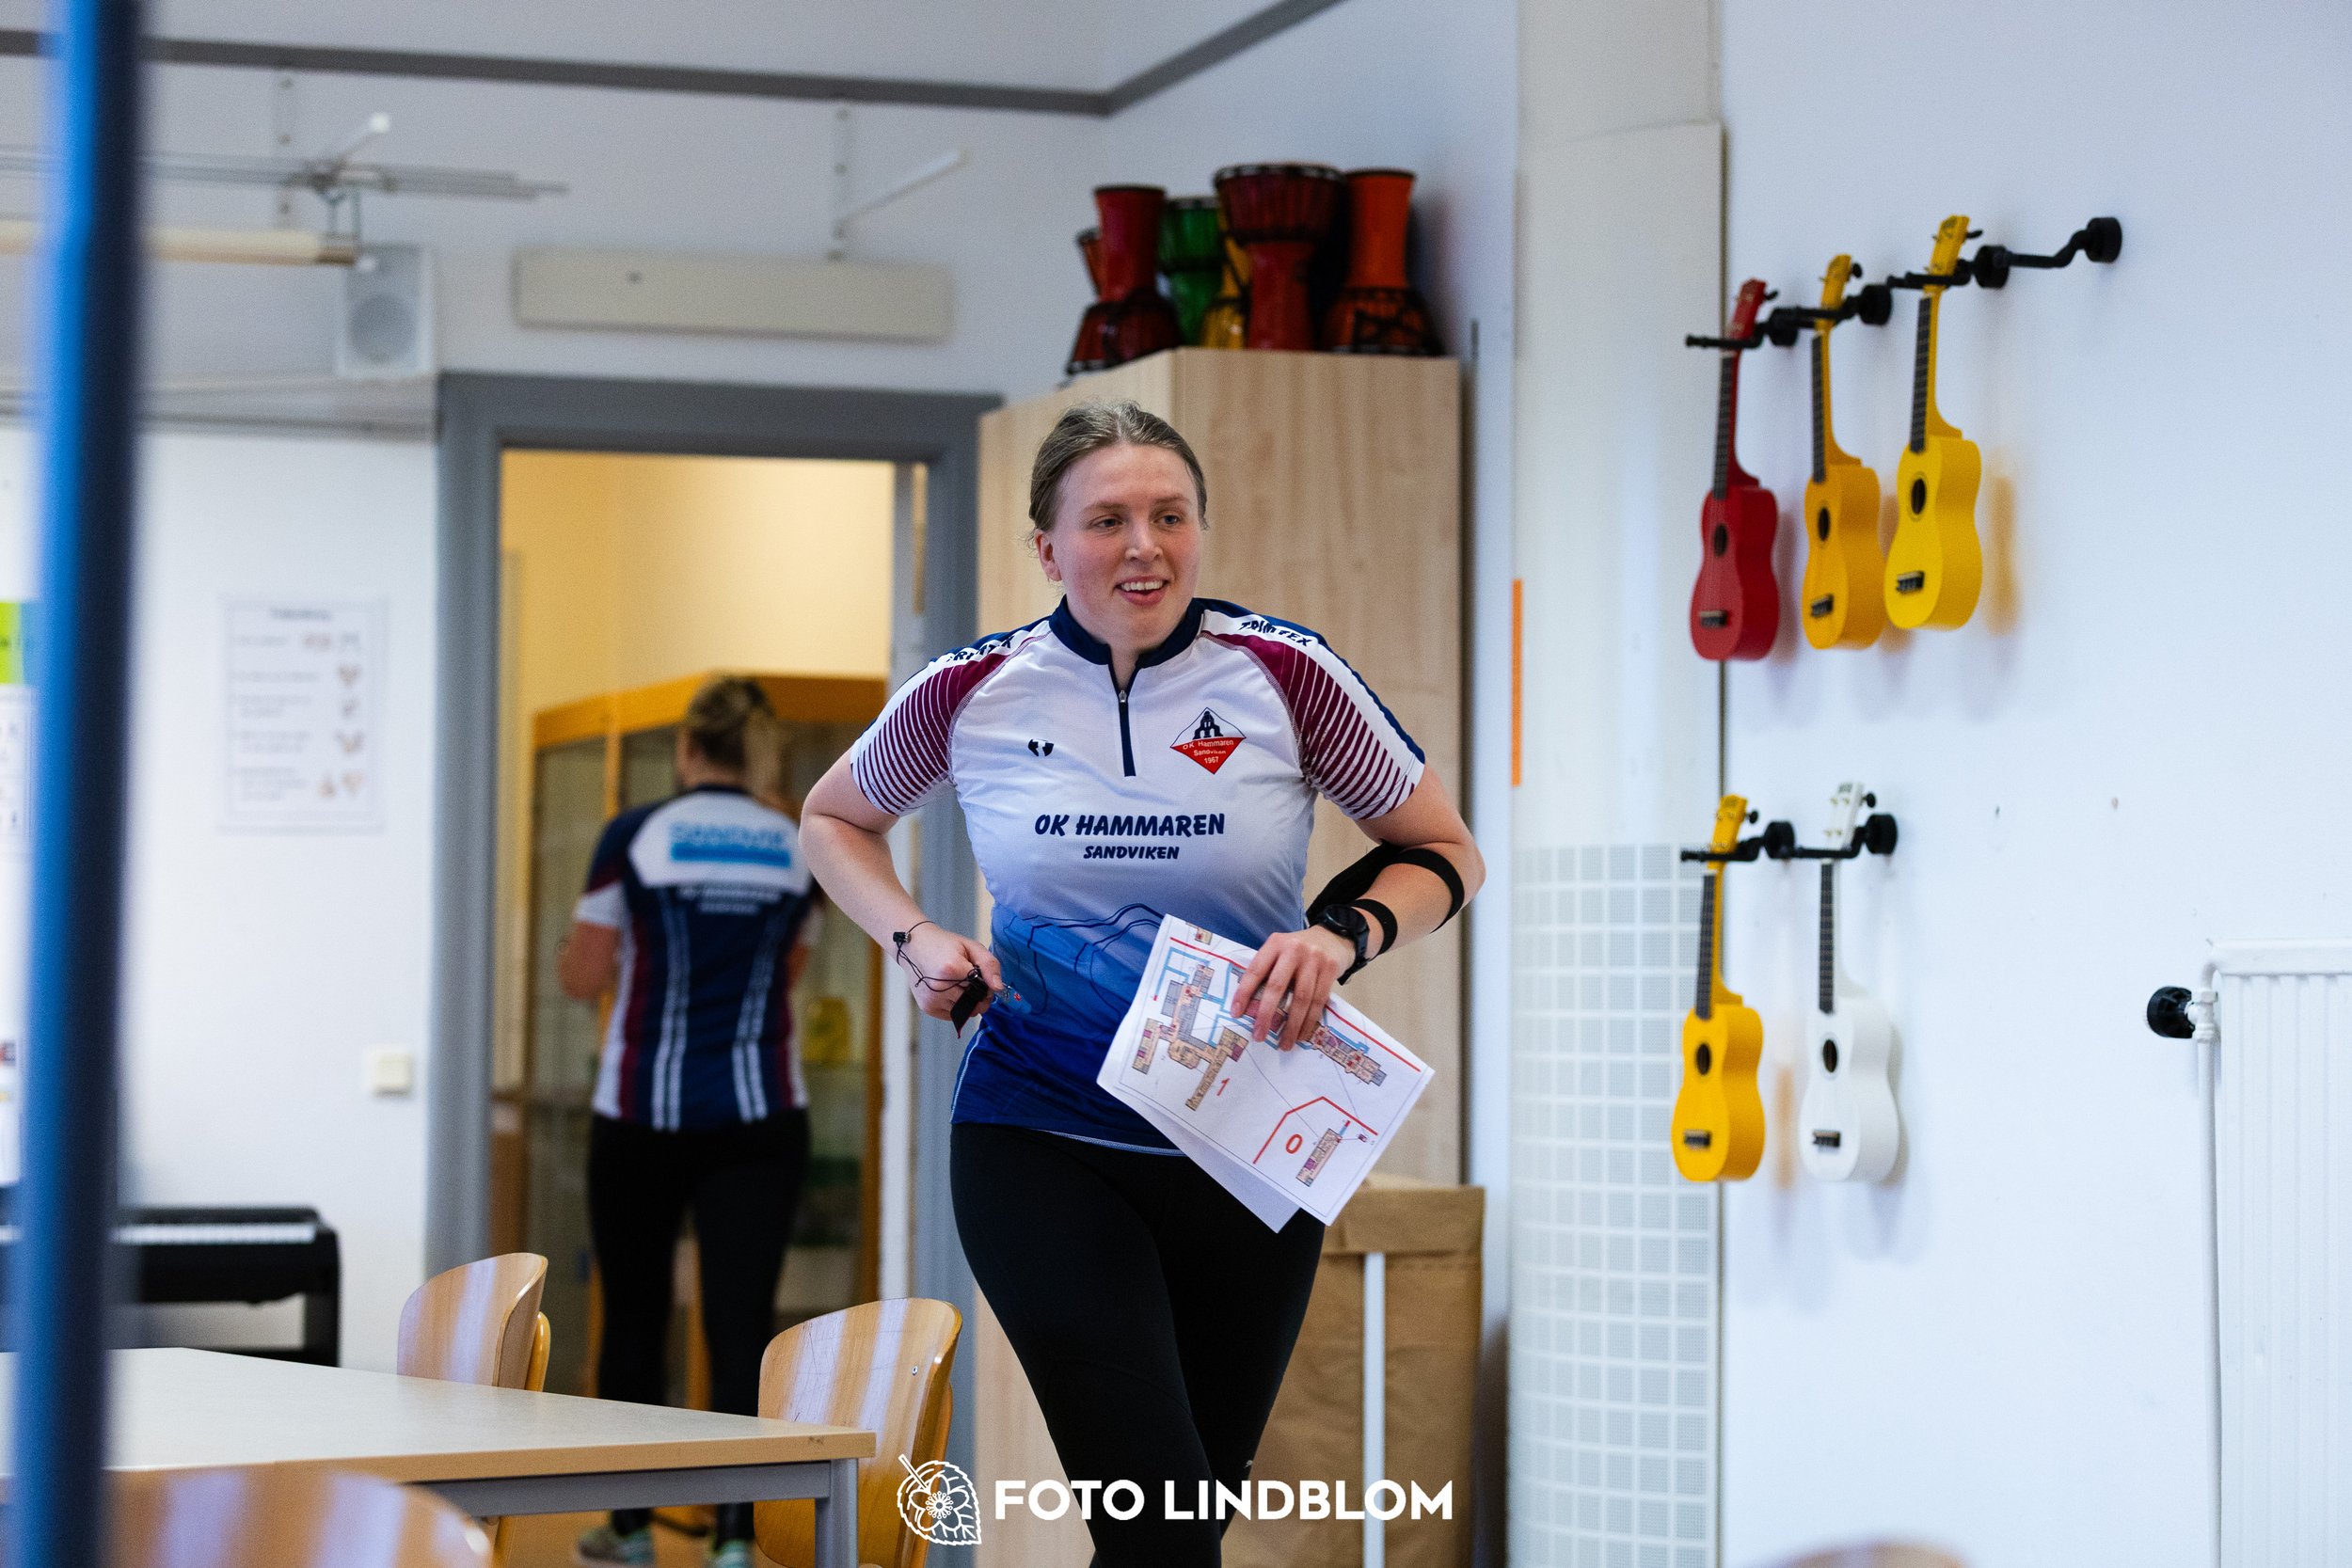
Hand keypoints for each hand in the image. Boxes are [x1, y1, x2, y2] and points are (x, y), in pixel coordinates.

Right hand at [895, 923, 1004, 1022]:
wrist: (914, 946)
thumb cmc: (944, 945)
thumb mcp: (971, 947)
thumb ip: (989, 965)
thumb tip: (998, 988)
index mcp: (951, 968)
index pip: (982, 989)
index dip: (987, 986)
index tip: (982, 978)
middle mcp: (939, 987)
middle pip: (974, 1004)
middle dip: (979, 997)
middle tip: (972, 982)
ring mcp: (932, 999)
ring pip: (964, 1012)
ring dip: (967, 1002)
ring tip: (958, 984)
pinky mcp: (927, 1007)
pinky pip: (952, 1015)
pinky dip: (955, 1006)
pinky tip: (949, 991)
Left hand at [1233, 926, 1353, 1050]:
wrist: (1333, 936)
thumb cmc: (1299, 949)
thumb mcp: (1280, 949)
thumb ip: (1268, 968)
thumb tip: (1249, 1005)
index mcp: (1275, 943)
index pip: (1256, 970)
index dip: (1245, 993)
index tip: (1236, 1013)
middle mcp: (1294, 949)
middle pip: (1277, 986)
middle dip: (1266, 1014)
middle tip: (1259, 1036)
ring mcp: (1314, 959)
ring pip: (1301, 998)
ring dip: (1292, 1025)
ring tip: (1284, 1044)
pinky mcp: (1331, 970)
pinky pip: (1319, 1001)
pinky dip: (1309, 1022)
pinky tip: (1302, 1035)